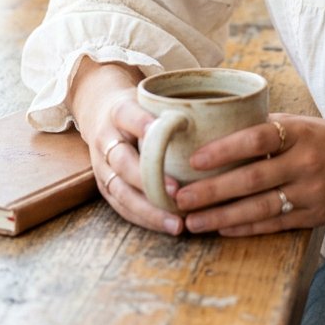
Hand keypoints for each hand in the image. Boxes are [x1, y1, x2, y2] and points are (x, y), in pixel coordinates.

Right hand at [93, 91, 185, 235]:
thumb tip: (223, 116)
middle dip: (149, 180)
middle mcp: (106, 140)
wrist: (102, 115)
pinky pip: (123, 207)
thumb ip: (175, 107)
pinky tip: (168, 226)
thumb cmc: (140, 107)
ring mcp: (102, 167)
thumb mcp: (151, 98)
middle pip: (123, 162)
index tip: (176, 130)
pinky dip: (145, 219)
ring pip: (121, 192)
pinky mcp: (105, 188)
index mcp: (119, 111)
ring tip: (177, 224)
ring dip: (149, 210)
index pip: (131, 116)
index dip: (147, 126)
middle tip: (178, 192)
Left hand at [173, 113, 324, 236]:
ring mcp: (311, 192)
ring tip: (191, 221)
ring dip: (221, 216)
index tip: (194, 160)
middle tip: (179, 198)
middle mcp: (306, 162)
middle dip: (211, 191)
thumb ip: (270, 127)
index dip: (224, 149)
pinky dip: (246, 228)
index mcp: (301, 133)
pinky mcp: (314, 216)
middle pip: (251, 179)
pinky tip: (222, 229)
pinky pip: (274, 224)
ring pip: (259, 208)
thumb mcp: (305, 123)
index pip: (257, 138)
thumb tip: (222, 126)